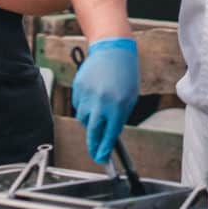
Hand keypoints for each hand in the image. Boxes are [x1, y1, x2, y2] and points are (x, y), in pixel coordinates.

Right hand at [72, 38, 138, 164]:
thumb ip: (120, 116)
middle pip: (93, 132)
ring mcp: (87, 95)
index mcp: (117, 106)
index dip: (105, 150)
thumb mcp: (129, 98)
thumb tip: (110, 132)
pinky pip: (79, 106)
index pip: (109, 135)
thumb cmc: (125, 73)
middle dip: (94, 145)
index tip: (103, 158)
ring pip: (84, 119)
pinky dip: (85, 108)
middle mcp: (100, 103)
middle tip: (96, 153)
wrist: (112, 50)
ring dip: (91, 123)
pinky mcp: (78, 89)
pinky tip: (93, 98)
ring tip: (99, 113)